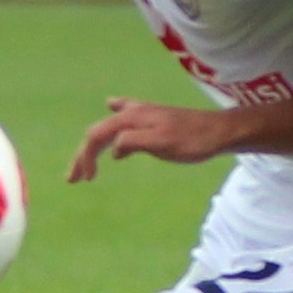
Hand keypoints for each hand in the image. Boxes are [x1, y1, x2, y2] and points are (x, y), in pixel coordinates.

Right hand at [68, 98, 231, 180]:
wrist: (218, 131)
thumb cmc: (192, 140)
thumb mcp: (163, 143)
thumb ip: (135, 142)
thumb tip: (111, 148)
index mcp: (132, 117)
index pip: (98, 135)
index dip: (85, 156)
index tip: (83, 179)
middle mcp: (133, 113)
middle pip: (98, 132)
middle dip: (83, 155)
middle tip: (74, 179)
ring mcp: (142, 114)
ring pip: (108, 129)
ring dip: (94, 148)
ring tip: (87, 168)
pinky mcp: (151, 120)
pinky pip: (123, 120)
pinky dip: (112, 130)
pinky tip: (111, 122)